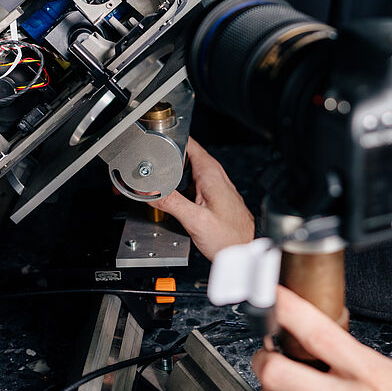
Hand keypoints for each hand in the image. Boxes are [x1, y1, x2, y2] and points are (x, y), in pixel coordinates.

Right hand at [148, 137, 254, 260]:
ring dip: (170, 174)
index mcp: (210, 173)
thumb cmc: (230, 237)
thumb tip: (149, 191)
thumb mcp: (195, 220)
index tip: (152, 145)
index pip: (188, 142)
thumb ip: (171, 203)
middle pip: (183, 156)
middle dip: (165, 159)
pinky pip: (190, 183)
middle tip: (147, 168)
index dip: (168, 140)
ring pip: (185, 170)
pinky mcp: (210, 196)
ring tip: (154, 182)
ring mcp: (213, 185)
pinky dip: (178, 186)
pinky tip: (170, 196)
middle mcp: (213, 175)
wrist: (244, 251)